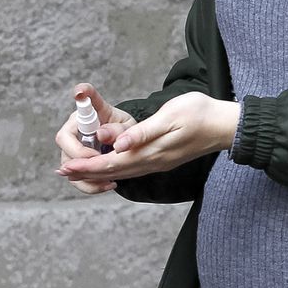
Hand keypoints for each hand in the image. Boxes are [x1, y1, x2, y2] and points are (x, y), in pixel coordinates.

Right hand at [54, 82, 135, 194]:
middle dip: (80, 154)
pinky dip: (90, 185)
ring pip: (67, 163)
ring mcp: (71, 147)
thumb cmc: (125, 132)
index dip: (80, 94)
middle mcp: (75, 128)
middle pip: (63, 139)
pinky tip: (108, 184)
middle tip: (100, 159)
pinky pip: (76, 178)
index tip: (80, 91)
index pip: (82, 102)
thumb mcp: (129, 129)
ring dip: (85, 174)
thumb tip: (101, 134)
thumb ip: (119, 129)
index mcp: (89, 114)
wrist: (125, 148)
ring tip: (108, 179)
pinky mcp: (75, 164)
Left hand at [57, 92, 238, 187]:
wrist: (225, 125)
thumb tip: (116, 146)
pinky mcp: (163, 159)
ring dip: (98, 173)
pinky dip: (114, 171)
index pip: (111, 163)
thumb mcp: (170, 117)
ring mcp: (158, 162)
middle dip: (86, 172)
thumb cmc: (199, 114)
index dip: (86, 165)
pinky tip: (110, 170)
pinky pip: (132, 170)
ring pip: (122, 172)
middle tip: (62, 172)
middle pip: (113, 171)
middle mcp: (152, 162)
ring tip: (78, 172)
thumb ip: (142, 133)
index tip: (65, 166)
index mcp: (150, 152)